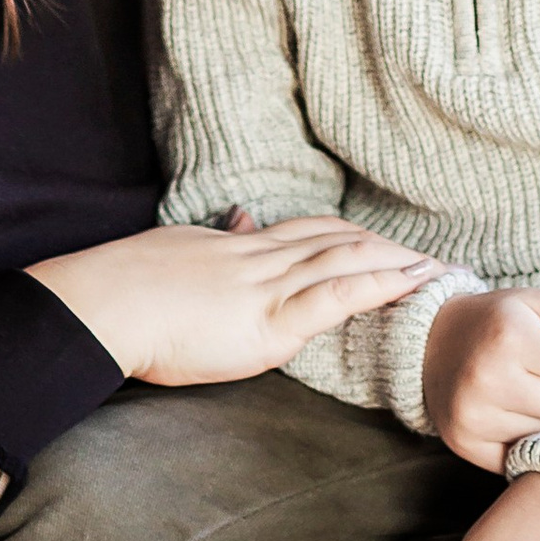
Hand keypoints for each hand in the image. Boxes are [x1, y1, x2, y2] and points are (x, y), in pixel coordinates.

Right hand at [27, 216, 440, 386]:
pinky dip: (380, 286)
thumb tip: (241, 218)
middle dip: (386, 248)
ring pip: (347, 260)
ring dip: (398, 263)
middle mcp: (261, 259)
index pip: (307, 233)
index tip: (382, 243)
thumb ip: (218, 241)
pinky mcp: (270, 322)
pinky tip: (411, 287)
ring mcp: (268, 288)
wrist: (102, 306)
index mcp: (238, 248)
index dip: (350, 237)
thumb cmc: (123, 290)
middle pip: (338, 240)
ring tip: (437, 271)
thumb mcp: (178, 251)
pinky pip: (336, 296)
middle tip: (428, 257)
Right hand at [421, 291, 539, 470]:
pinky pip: (526, 457)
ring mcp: (473, 417)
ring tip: (537, 394)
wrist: (429, 343)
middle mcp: (487, 379)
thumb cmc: (497, 321)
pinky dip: (533, 442)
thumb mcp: (539, 303)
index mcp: (510, 335)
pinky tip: (520, 417)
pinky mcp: (466, 446)